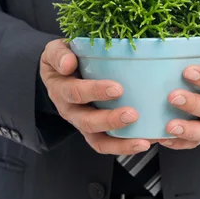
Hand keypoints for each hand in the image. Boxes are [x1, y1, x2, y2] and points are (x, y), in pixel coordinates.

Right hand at [40, 39, 151, 154]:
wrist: (59, 73)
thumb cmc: (64, 59)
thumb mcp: (55, 50)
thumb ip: (59, 54)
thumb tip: (68, 64)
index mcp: (61, 89)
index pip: (75, 92)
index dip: (95, 91)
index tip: (117, 89)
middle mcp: (70, 110)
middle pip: (87, 121)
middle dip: (110, 120)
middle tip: (132, 114)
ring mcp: (82, 123)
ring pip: (98, 140)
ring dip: (120, 142)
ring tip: (142, 141)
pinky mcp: (94, 131)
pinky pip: (107, 144)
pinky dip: (125, 147)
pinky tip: (144, 144)